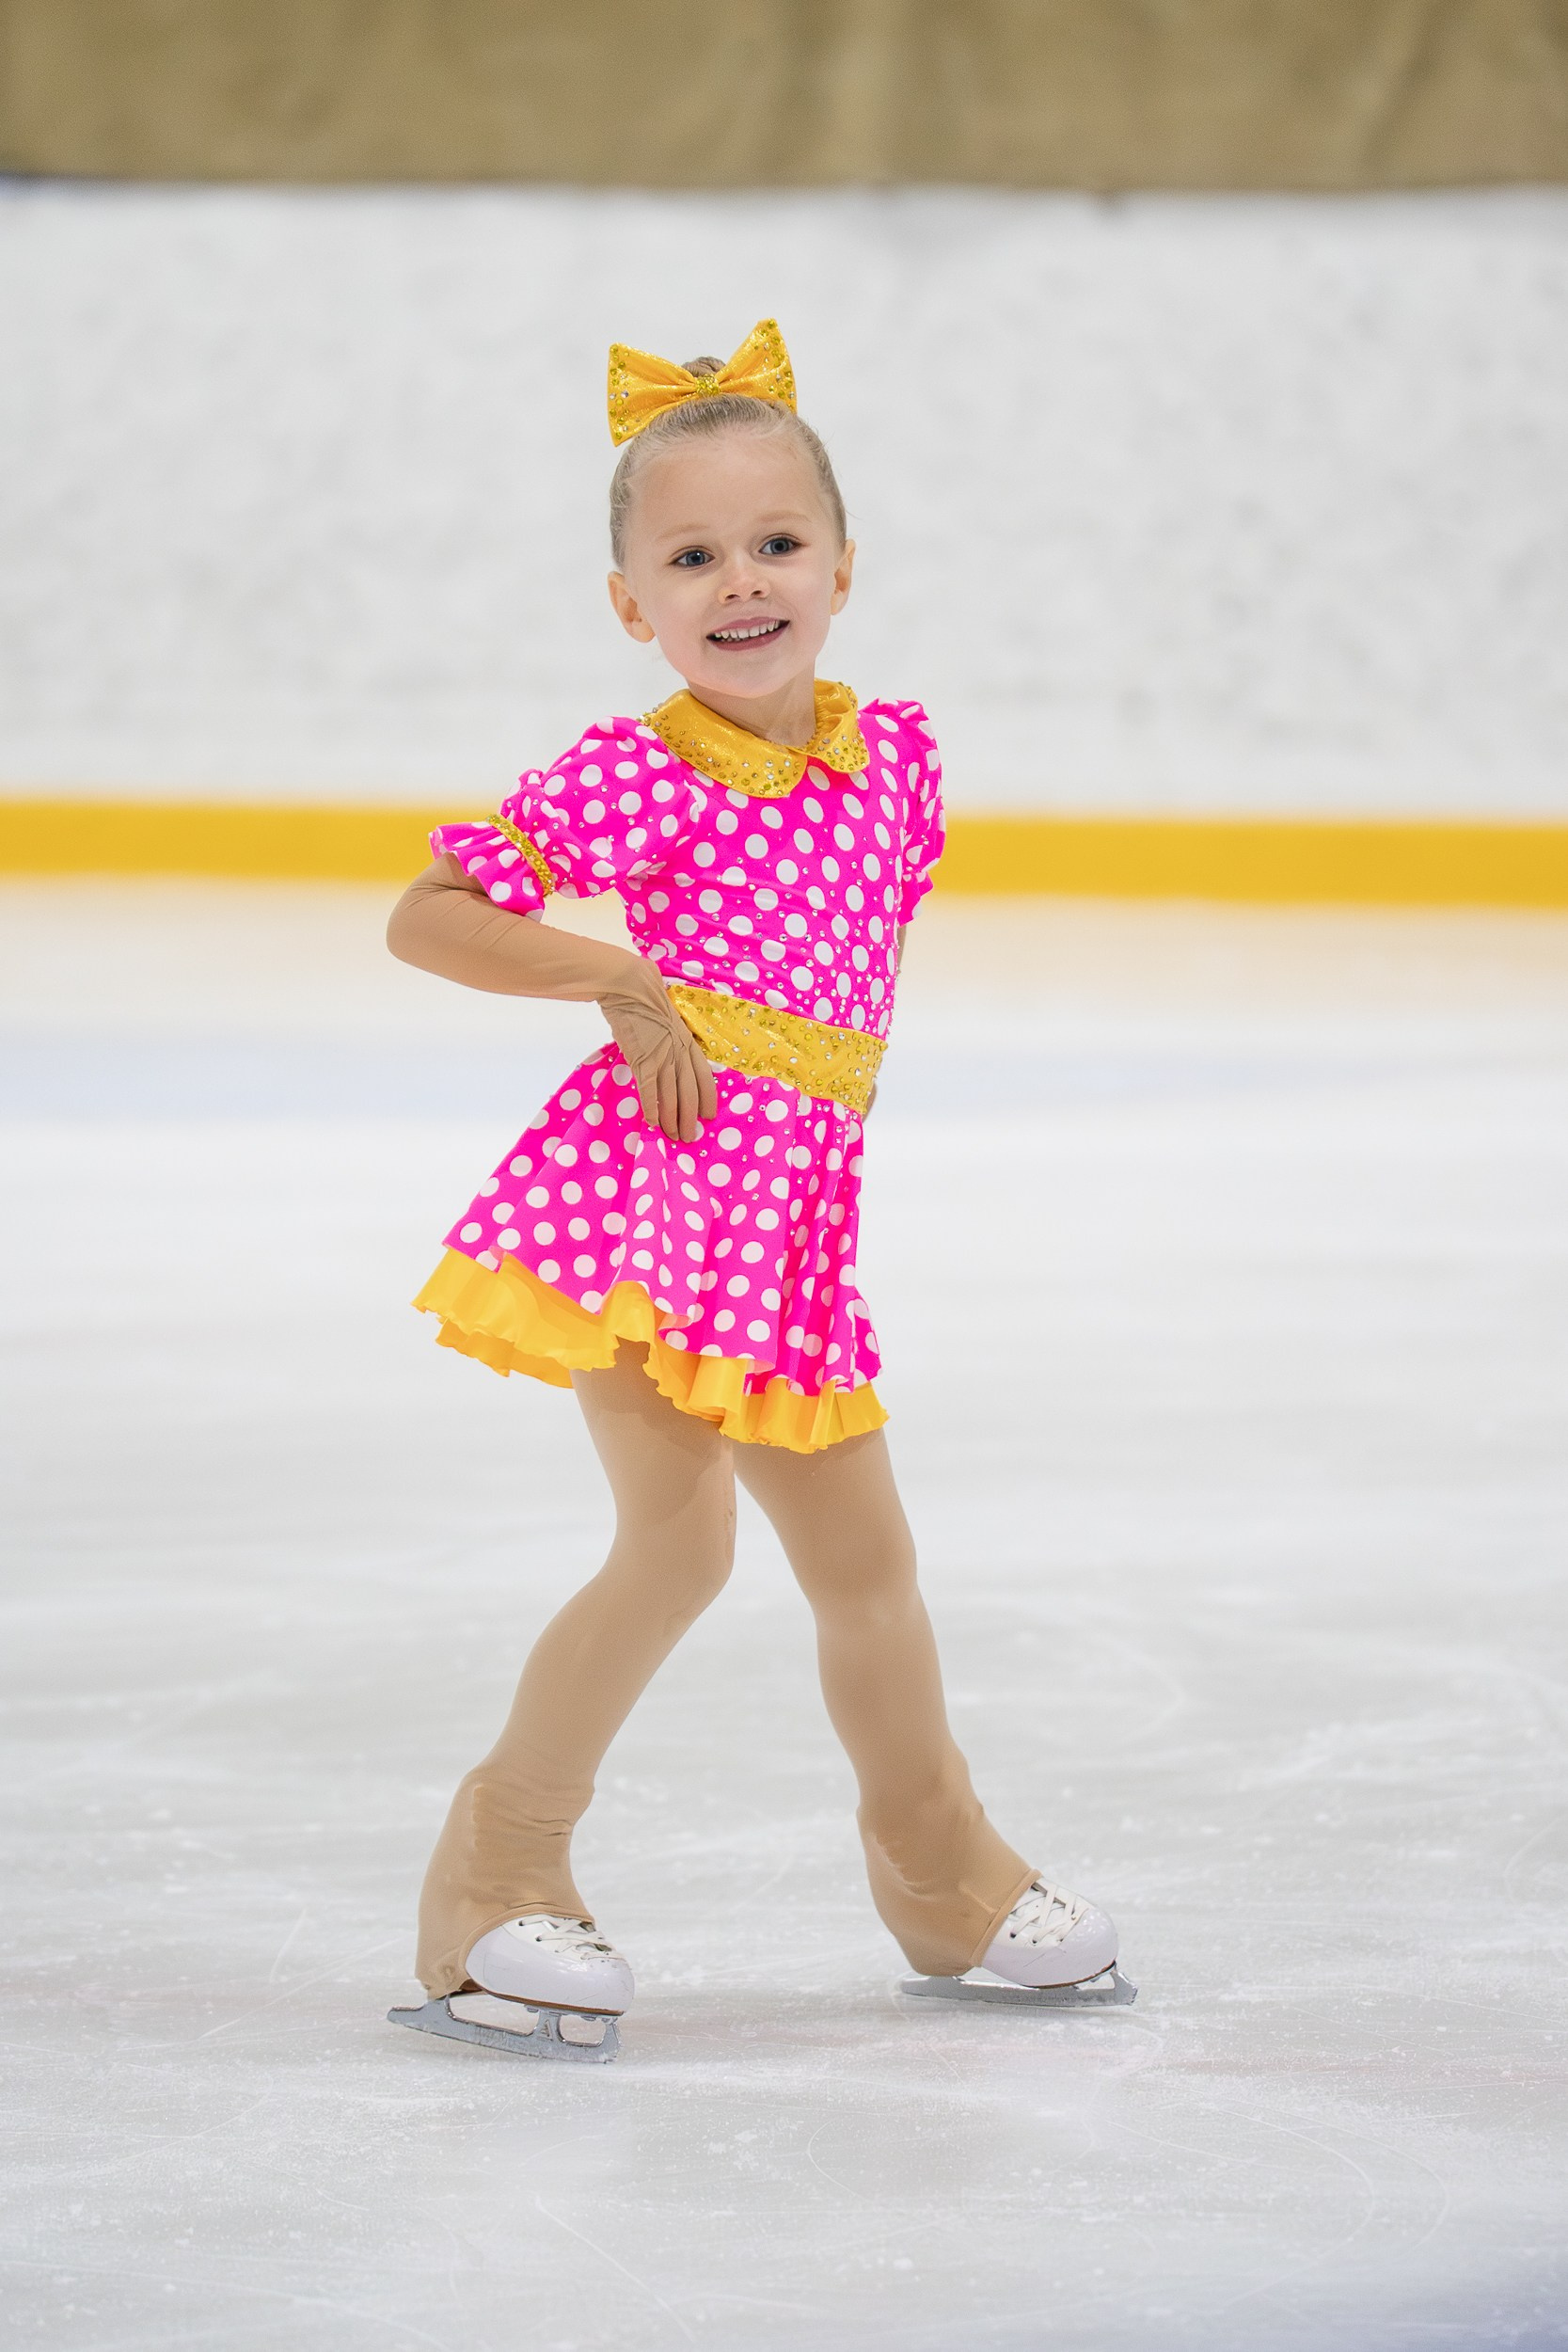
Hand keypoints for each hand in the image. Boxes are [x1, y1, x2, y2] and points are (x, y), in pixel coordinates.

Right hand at [598, 958, 717, 1142]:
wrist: (630, 986)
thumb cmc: (648, 1000)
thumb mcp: (670, 1021)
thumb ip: (674, 1040)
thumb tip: (672, 1056)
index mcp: (688, 1042)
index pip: (704, 1077)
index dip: (708, 1099)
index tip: (708, 1116)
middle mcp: (679, 1052)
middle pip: (690, 1093)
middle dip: (690, 1118)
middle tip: (689, 1137)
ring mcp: (661, 1056)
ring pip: (671, 1096)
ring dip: (673, 1119)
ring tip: (673, 1136)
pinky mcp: (642, 1059)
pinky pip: (649, 1090)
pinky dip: (652, 1108)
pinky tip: (653, 1122)